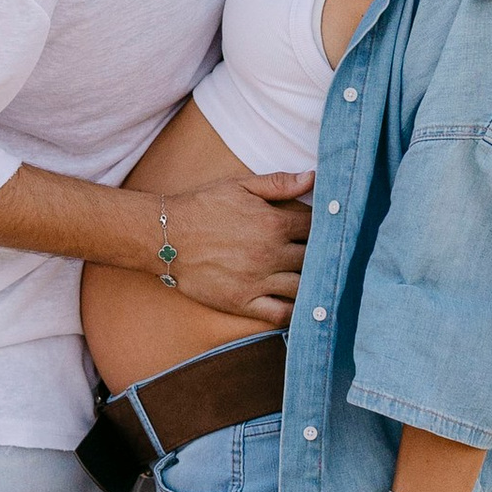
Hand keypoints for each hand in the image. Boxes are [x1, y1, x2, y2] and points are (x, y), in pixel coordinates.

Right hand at [154, 171, 311, 323]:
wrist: (165, 236)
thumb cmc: (202, 207)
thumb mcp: (240, 186)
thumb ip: (278, 183)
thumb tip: (313, 177)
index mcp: (273, 222)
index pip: (317, 227)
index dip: (325, 228)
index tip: (326, 230)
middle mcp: (270, 253)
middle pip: (315, 258)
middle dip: (322, 256)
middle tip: (324, 256)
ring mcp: (257, 281)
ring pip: (304, 287)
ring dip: (313, 284)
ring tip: (314, 280)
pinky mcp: (243, 302)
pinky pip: (281, 314)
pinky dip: (295, 312)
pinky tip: (299, 305)